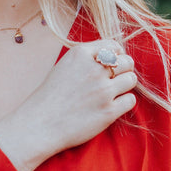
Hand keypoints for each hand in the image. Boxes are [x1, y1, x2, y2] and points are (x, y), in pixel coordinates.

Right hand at [0, 40, 136, 170]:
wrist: (39, 125)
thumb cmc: (51, 96)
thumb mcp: (65, 65)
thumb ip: (88, 58)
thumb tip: (114, 55)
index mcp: (81, 54)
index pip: (114, 45)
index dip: (117, 55)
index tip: (112, 65)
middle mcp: (94, 69)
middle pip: (127, 61)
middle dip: (124, 70)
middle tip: (113, 80)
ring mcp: (103, 90)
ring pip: (132, 79)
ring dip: (125, 86)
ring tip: (112, 93)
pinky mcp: (109, 111)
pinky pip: (130, 100)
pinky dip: (124, 103)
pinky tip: (112, 106)